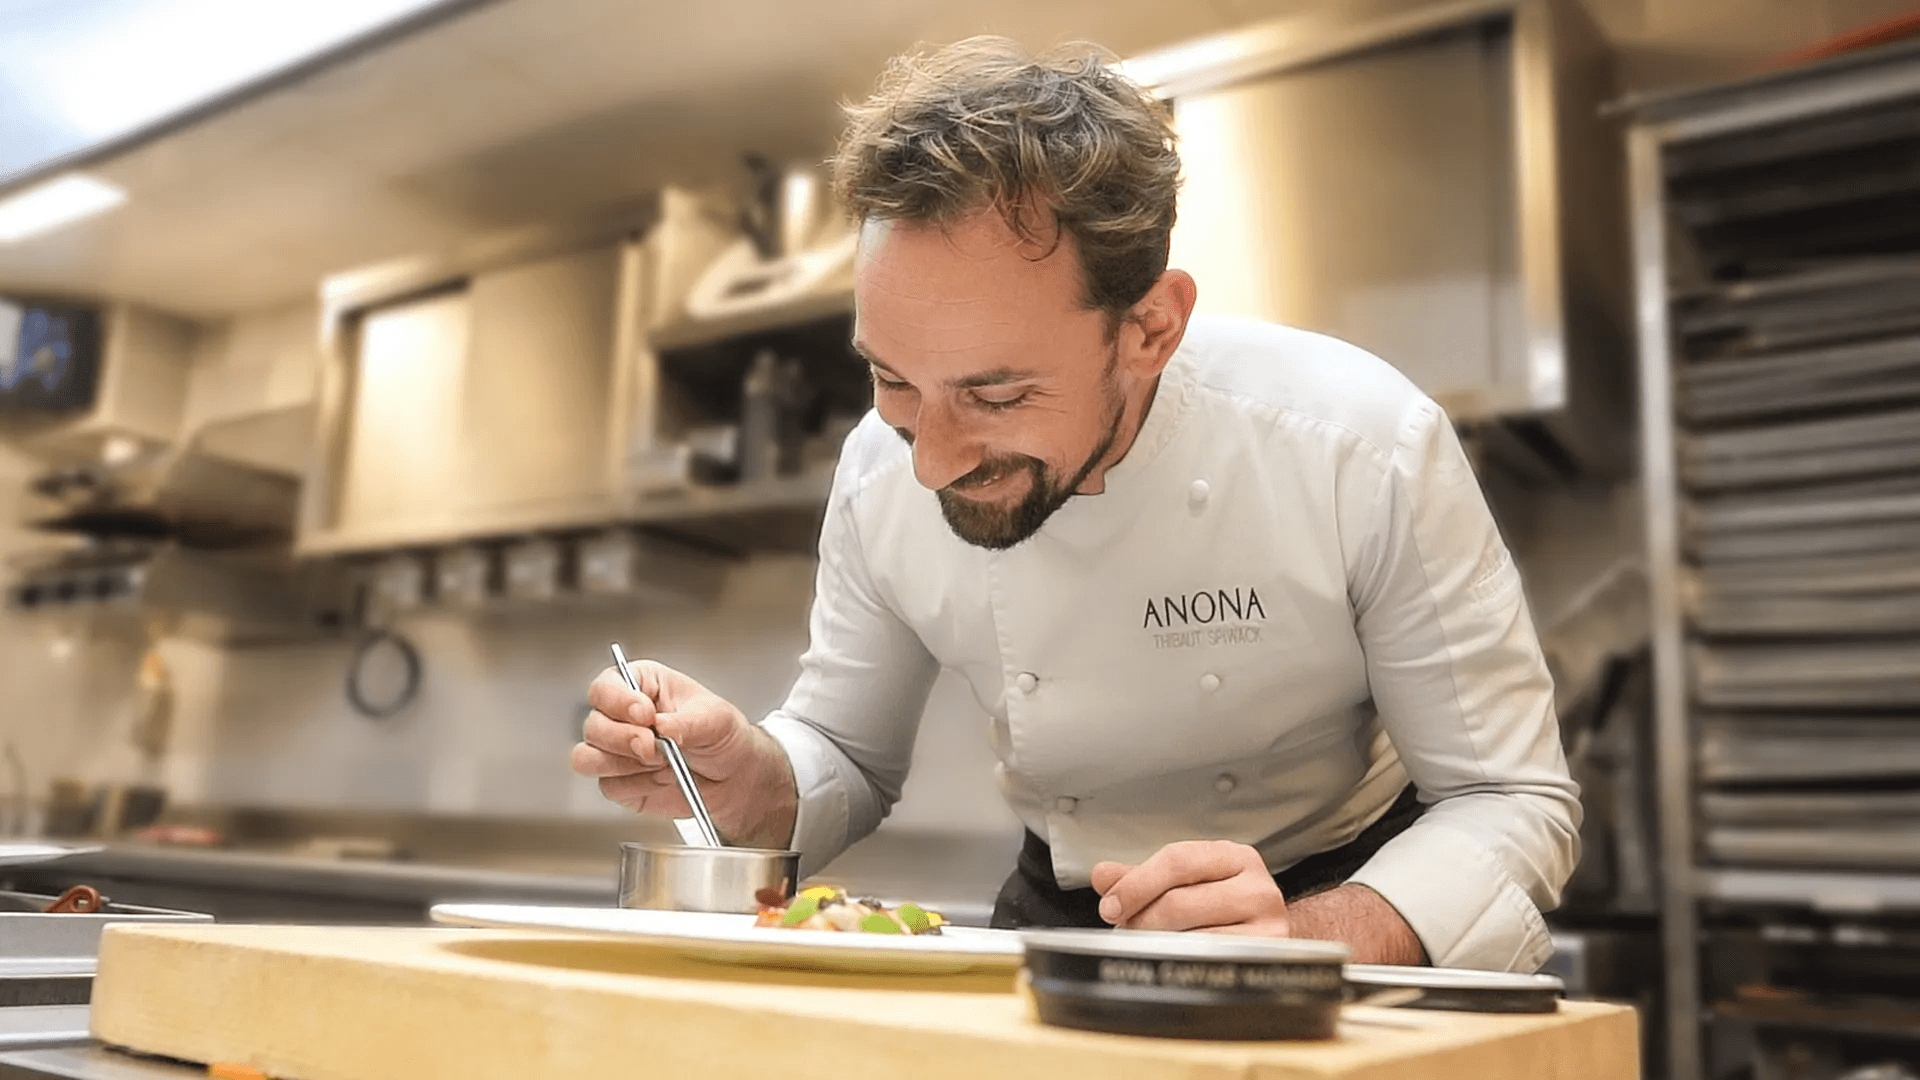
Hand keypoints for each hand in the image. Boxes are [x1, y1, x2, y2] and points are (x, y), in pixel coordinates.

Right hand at [569, 658, 796, 847]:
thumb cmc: (721, 733)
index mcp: (640, 686)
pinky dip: (638, 786)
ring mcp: (615, 751)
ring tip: (662, 762)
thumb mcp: (714, 719)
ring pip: (587, 758)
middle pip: (593, 725)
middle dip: (622, 739)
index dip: (618, 702)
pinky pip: (609, 786)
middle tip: (653, 746)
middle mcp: (620, 717)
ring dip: (624, 764)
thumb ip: (686, 723)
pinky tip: (662, 779)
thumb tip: (662, 727)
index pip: (605, 688)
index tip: (646, 715)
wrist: (732, 774)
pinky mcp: (618, 782)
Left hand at [1091, 840, 1427, 963]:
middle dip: (1140, 919)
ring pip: (1191, 936)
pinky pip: (1210, 961)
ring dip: (1156, 945)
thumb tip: (1100, 875)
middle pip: (1180, 900)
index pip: (1177, 860)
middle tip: (1123, 929)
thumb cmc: (1226, 910)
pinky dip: (1182, 964)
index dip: (1136, 884)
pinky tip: (1173, 962)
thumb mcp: (1187, 883)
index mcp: (1235, 857)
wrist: (1279, 941)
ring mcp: (1269, 924)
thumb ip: (1142, 877)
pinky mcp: (1268, 957)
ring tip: (1146, 946)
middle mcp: (1258, 886)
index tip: (1110, 904)